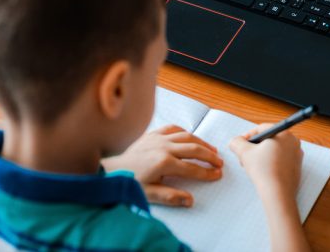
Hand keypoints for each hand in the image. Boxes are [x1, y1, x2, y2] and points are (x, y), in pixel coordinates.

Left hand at [102, 124, 222, 206]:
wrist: (110, 169)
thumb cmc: (128, 181)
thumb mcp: (148, 194)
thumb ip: (170, 197)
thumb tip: (190, 200)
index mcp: (164, 163)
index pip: (192, 168)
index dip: (207, 172)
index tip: (217, 174)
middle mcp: (163, 147)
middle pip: (194, 148)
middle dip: (209, 156)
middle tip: (220, 162)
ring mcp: (158, 138)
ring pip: (187, 136)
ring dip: (202, 142)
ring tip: (212, 150)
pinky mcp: (152, 133)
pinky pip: (173, 128)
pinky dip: (185, 131)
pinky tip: (191, 137)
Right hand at [229, 123, 302, 198]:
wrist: (278, 194)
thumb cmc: (263, 170)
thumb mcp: (244, 152)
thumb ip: (237, 142)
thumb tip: (235, 141)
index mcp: (283, 133)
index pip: (262, 128)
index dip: (248, 136)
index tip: (241, 145)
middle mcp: (293, 141)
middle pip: (269, 139)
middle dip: (255, 147)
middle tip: (245, 156)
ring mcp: (297, 155)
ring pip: (275, 150)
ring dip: (262, 155)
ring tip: (252, 165)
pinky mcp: (297, 167)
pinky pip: (281, 160)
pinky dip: (271, 163)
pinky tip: (263, 172)